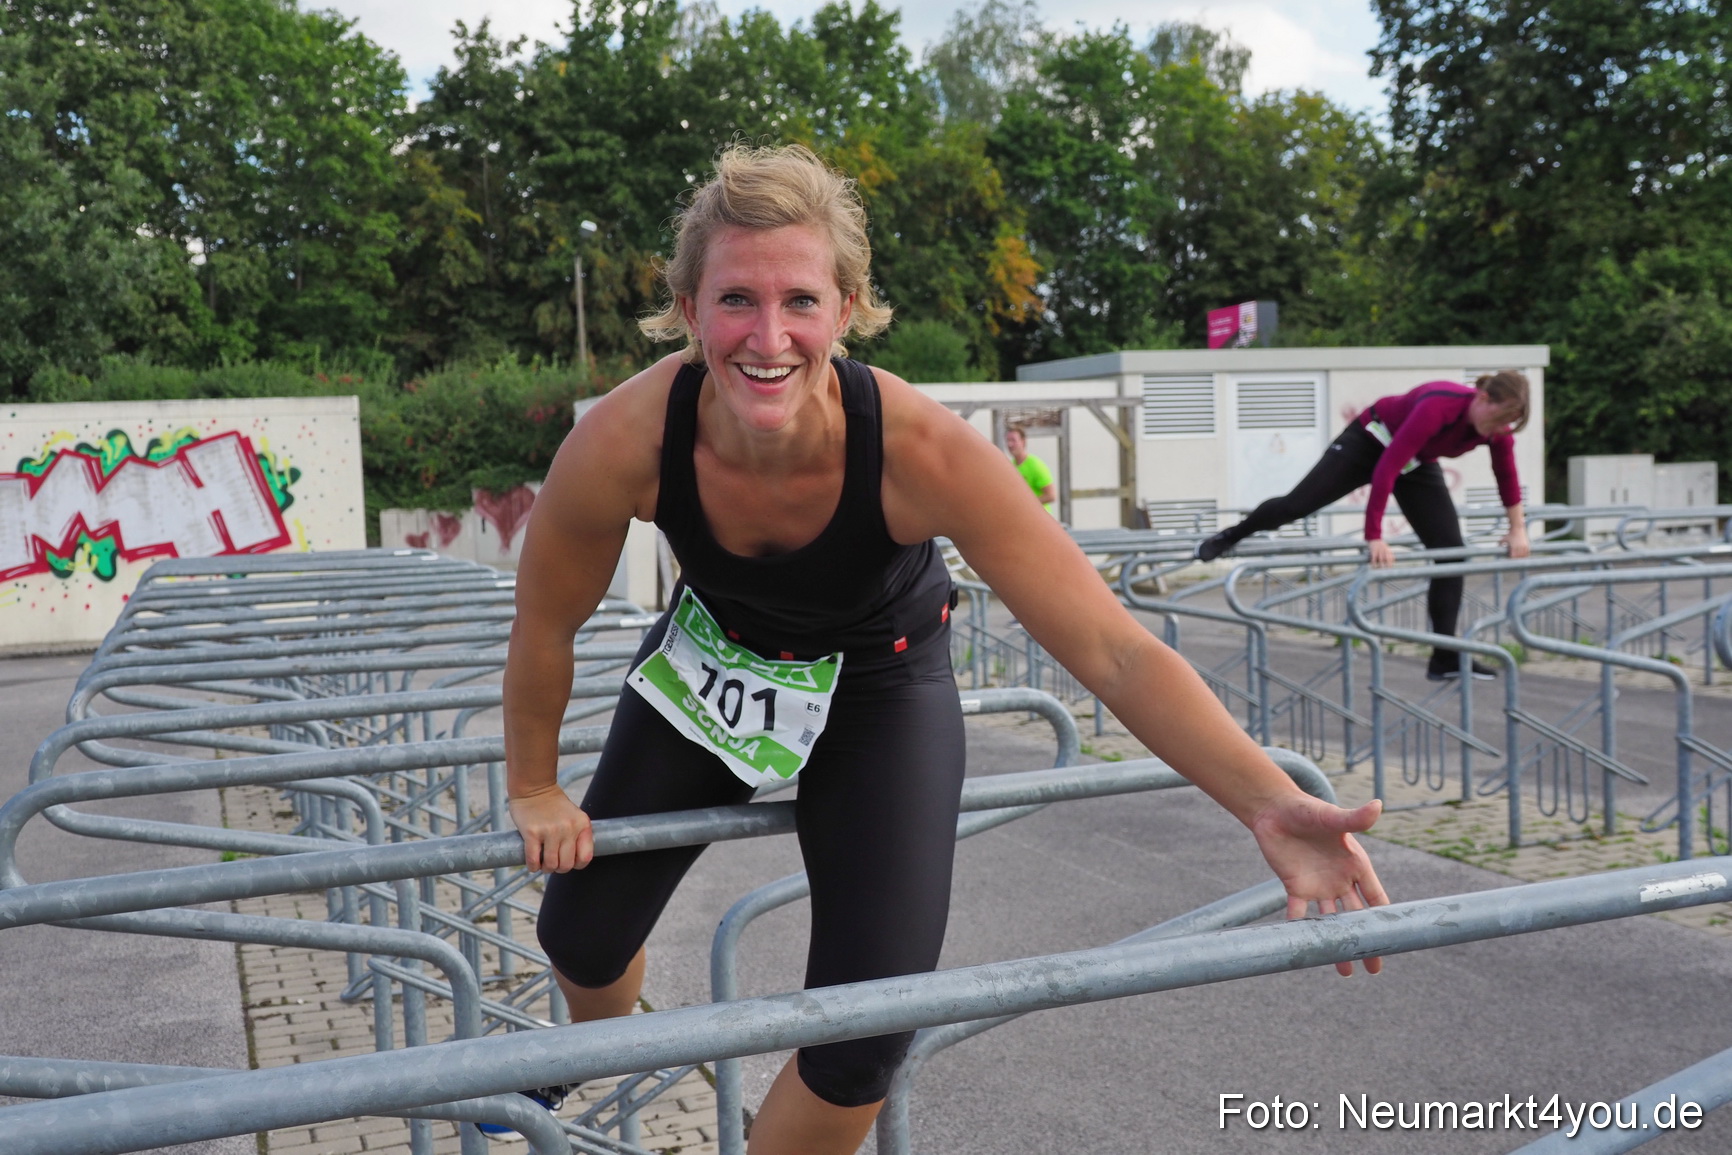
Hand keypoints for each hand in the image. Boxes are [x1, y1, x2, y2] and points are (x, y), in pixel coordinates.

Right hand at [508, 785, 592, 872]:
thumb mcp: (574, 816)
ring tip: (542, 863)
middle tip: (553, 863)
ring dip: (546, 868)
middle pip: (567, 864)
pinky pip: (534, 860)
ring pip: (551, 865)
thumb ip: (577, 835)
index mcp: (582, 824)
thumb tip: (575, 861)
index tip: (567, 861)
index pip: (585, 857)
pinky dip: (533, 866)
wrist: (534, 787)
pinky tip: (533, 863)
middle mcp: (568, 828)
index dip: (576, 864)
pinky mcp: (532, 832)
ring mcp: (550, 830)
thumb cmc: (553, 805)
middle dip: (559, 868)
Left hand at [1249, 793, 1389, 975]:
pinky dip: (1300, 930)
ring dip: (1335, 943)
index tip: (1394, 943)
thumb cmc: (1308, 810)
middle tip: (1373, 968)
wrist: (1275, 810)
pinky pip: (1299, 913)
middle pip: (1356, 918)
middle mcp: (1340, 880)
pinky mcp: (1295, 887)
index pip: (1376, 899)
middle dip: (1363, 942)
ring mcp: (1319, 886)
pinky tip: (1304, 948)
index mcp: (1356, 865)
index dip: (1384, 920)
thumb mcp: (1332, 817)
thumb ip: (1354, 817)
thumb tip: (1378, 805)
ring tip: (1344, 969)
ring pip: (1330, 922)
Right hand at [1367, 540, 1394, 567]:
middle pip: (1387, 559)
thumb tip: (1393, 560)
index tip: (1390, 568)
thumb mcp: (1387, 547)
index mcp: (1388, 550)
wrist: (1374, 538)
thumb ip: (1390, 553)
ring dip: (1381, 564)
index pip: (1391, 557)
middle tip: (1387, 570)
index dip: (1391, 563)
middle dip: (1387, 564)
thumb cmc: (1380, 544)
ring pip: (1381, 559)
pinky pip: (1374, 558)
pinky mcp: (1373, 551)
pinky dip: (1374, 563)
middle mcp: (1384, 550)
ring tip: (1381, 569)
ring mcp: (1379, 551)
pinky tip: (1374, 566)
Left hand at [1502, 527, 1530, 558]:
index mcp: (1514, 547)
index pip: (1513, 557)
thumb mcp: (1502, 539)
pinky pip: (1527, 554)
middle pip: (1518, 558)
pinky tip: (1521, 556)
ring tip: (1516, 557)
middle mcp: (1520, 547)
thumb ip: (1499, 545)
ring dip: (1520, 558)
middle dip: (1515, 559)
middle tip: (1512, 558)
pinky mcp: (1527, 546)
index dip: (1510, 558)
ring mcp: (1525, 547)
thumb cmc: (1509, 535)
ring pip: (1523, 556)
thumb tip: (1495, 550)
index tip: (1508, 558)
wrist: (1517, 529)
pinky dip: (1524, 556)